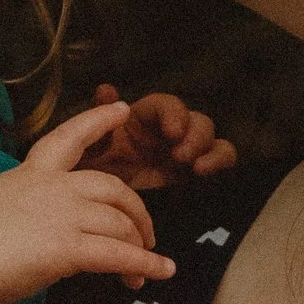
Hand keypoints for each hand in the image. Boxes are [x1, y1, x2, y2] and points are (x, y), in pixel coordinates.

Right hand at [0, 101, 174, 303]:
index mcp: (31, 173)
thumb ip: (27, 206)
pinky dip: (146, 264)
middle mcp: (54, 187)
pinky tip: (162, 272)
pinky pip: (120, 254)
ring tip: (146, 265)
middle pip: (113, 187)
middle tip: (145, 232)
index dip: (99, 120)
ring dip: (140, 245)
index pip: (69, 137)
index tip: (121, 109)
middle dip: (136, 210)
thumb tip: (44, 225)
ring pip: (120, 222)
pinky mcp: (70, 247)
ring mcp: (64, 215)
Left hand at [82, 85, 239, 191]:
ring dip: (208, 148)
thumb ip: (94, 120)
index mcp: (142, 121)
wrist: (94, 214)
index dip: (174, 114)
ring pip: (212, 138)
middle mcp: (168, 134)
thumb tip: (106, 89)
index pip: (166, 105)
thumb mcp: (82, 149)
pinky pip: (220, 160)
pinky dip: (220, 161)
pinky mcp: (196, 175)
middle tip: (181, 156)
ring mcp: (185, 154)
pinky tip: (203, 173)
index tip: (173, 132)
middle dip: (195, 134)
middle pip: (196, 120)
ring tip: (195, 167)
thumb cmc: (86, 177)